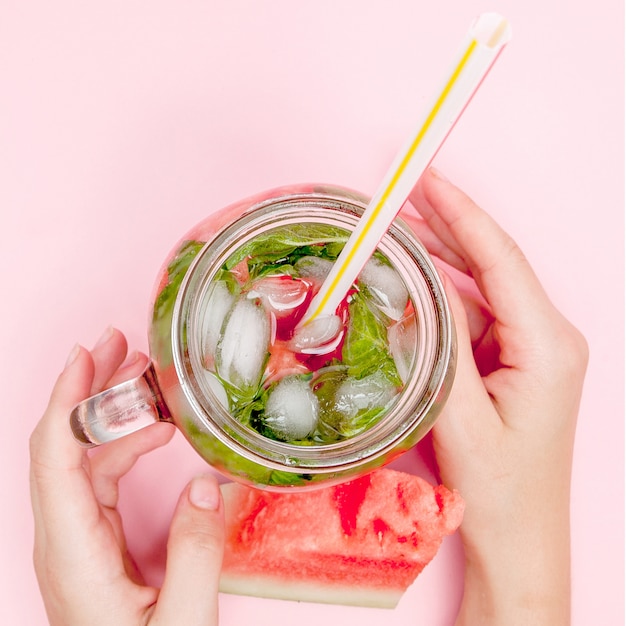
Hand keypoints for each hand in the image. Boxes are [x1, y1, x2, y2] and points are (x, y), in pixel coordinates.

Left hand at [29, 327, 224, 625]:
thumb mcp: (182, 624)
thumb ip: (196, 555)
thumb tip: (207, 488)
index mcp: (73, 554)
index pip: (54, 456)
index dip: (66, 398)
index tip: (86, 355)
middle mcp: (64, 539)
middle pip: (62, 444)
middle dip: (89, 387)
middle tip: (121, 345)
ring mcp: (76, 540)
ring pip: (82, 456)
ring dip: (112, 412)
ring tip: (145, 379)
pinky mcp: (93, 542)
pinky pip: (100, 477)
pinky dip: (126, 444)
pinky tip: (155, 432)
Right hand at [407, 168, 587, 624]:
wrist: (521, 537)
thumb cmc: (500, 490)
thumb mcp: (460, 418)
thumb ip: (438, 347)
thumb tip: (411, 291)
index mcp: (547, 346)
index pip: (500, 261)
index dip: (462, 214)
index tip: (427, 181)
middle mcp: (549, 337)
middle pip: (493, 264)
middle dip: (449, 226)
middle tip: (404, 196)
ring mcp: (533, 347)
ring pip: (481, 288)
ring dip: (440, 260)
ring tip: (397, 234)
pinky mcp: (515, 360)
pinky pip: (475, 315)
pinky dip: (442, 296)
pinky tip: (412, 284)